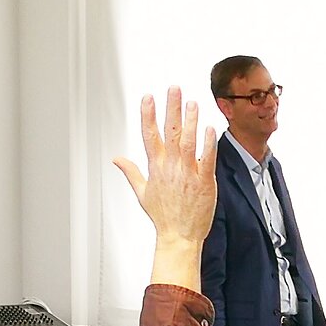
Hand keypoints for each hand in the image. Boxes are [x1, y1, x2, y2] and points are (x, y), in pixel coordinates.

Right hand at [113, 88, 217, 287]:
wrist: (179, 237)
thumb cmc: (163, 218)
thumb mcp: (142, 194)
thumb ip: (130, 172)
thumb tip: (116, 159)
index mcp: (156, 168)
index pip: (149, 135)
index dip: (148, 115)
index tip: (148, 97)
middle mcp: (170, 168)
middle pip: (169, 132)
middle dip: (171, 108)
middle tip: (174, 88)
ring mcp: (187, 174)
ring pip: (188, 141)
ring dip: (190, 120)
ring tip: (192, 102)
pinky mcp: (204, 182)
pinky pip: (206, 158)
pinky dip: (207, 143)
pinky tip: (209, 127)